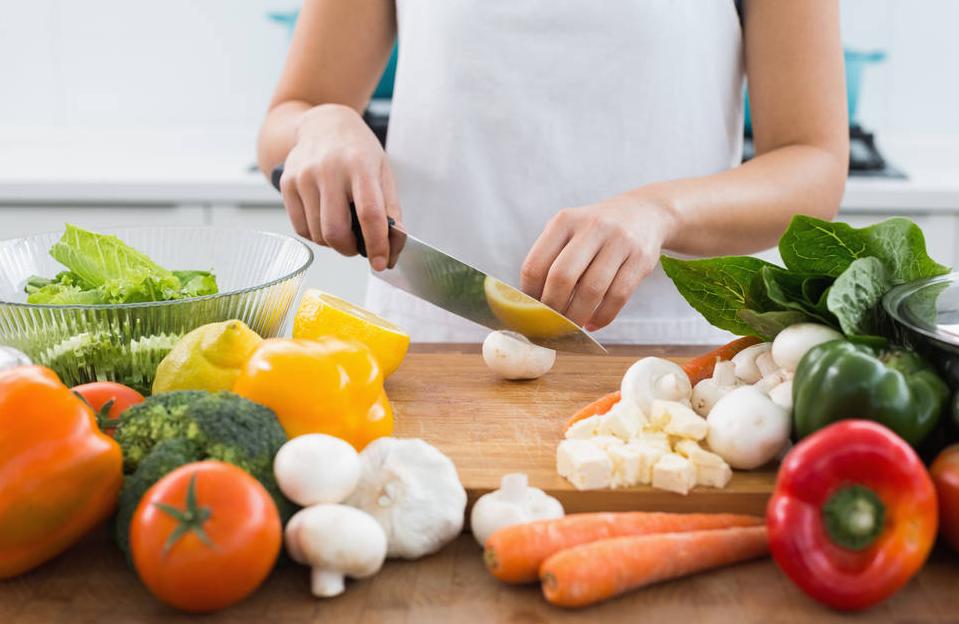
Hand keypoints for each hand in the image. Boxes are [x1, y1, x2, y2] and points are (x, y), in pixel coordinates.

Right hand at [279, 104, 399, 270]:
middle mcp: (328, 170)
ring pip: (317, 234)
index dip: (376, 244)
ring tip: (343, 229)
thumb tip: (393, 246)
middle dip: (350, 249)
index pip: (369, 214)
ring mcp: (303, 176)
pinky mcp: (286, 183)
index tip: (380, 263)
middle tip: (358, 247)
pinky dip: (316, 235)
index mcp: (359, 165)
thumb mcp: (383, 172)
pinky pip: (300, 227)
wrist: (324, 123)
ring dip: (333, 243)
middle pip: (335, 230)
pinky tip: (325, 221)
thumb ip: (390, 209)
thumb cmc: (358, 150)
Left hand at [521, 193, 675, 330]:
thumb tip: (531, 305)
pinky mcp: (641, 259)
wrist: (644, 213)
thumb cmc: (595, 232)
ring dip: (578, 316)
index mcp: (564, 221)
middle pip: (562, 277)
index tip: (532, 311)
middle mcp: (592, 227)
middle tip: (552, 324)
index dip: (529, 296)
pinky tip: (593, 323)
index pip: (535, 265)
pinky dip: (603, 317)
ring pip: (592, 290)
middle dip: (553, 309)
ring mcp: (619, 242)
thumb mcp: (570, 231)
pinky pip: (618, 296)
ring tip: (572, 327)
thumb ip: (550, 259)